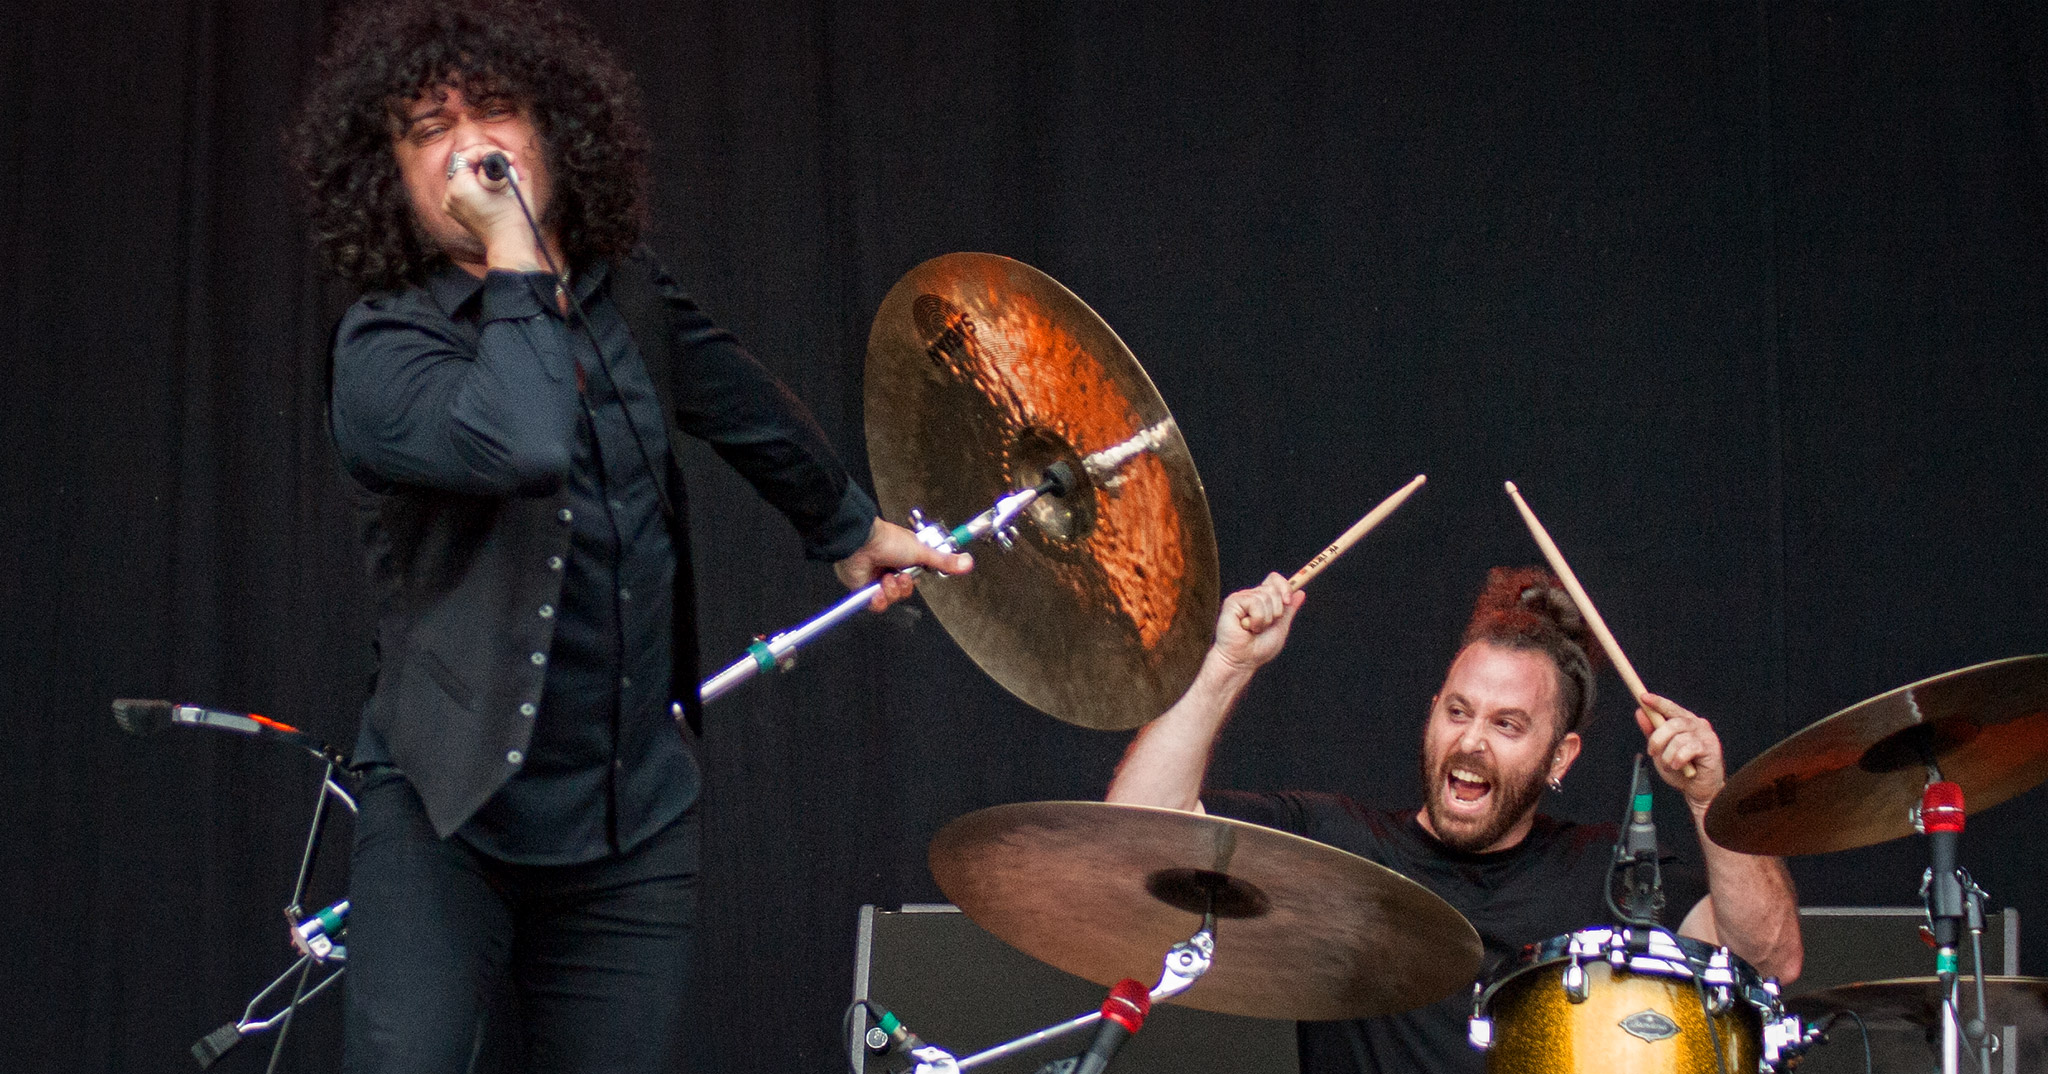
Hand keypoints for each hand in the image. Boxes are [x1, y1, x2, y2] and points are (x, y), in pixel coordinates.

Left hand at [442, 145, 538, 270]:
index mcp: (461, 187)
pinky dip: (475, 184)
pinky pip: (462, 188)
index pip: (467, 155)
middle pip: (463, 164)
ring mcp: (450, 204)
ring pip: (462, 175)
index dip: (487, 151)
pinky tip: (489, 189)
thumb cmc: (515, 218)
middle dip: (483, 161)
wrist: (510, 246)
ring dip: (479, 172)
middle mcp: (450, 195)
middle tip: (503, 163)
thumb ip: (508, 165)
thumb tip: (506, 158)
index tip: (504, 157)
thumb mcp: (516, 184)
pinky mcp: (455, 211)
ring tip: (498, 178)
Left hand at [833, 518, 973, 610]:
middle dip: (904, 586)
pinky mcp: (864, 589)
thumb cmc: (888, 540)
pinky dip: (878, 600)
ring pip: (892, 599)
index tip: (914, 574)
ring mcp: (877, 579)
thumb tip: (968, 563)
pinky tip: (877, 589)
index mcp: (904, 558)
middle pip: (905, 591)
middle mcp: (891, 568)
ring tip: (885, 578)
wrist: (861, 543)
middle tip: (900, 575)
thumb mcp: (922, 551)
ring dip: (891, 590)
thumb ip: (944, 561)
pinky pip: (876, 605)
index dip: (915, 580)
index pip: (915, 578)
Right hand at [1212, 572, 1303, 673]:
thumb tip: (1300, 592)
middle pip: (1273, 588)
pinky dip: (1257, 620)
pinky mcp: (1233, 602)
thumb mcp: (1281, 627)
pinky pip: (1254, 602)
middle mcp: (1251, 596)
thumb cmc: (1258, 649)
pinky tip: (1247, 627)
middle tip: (1265, 626)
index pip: (1275, 580)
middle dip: (1276, 610)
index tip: (1287, 602)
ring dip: (1265, 619)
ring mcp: (1241, 598)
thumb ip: (1289, 610)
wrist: (1242, 661)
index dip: (1284, 587)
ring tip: (1254, 629)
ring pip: (1265, 597)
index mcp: (1262, 601)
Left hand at [1634, 693, 1725, 807]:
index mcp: (1686, 722)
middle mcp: (1698, 725)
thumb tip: (1640, 713)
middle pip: (1674, 722)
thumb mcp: (1660, 750)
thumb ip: (1651, 732)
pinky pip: (1689, 749)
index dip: (1658, 702)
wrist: (1697, 790)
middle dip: (1658, 737)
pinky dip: (1678, 759)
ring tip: (1669, 765)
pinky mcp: (1711, 748)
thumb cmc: (1680, 769)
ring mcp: (1706, 736)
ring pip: (1679, 738)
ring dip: (1668, 754)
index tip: (1643, 698)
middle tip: (1652, 752)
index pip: (1671, 708)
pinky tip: (1677, 766)